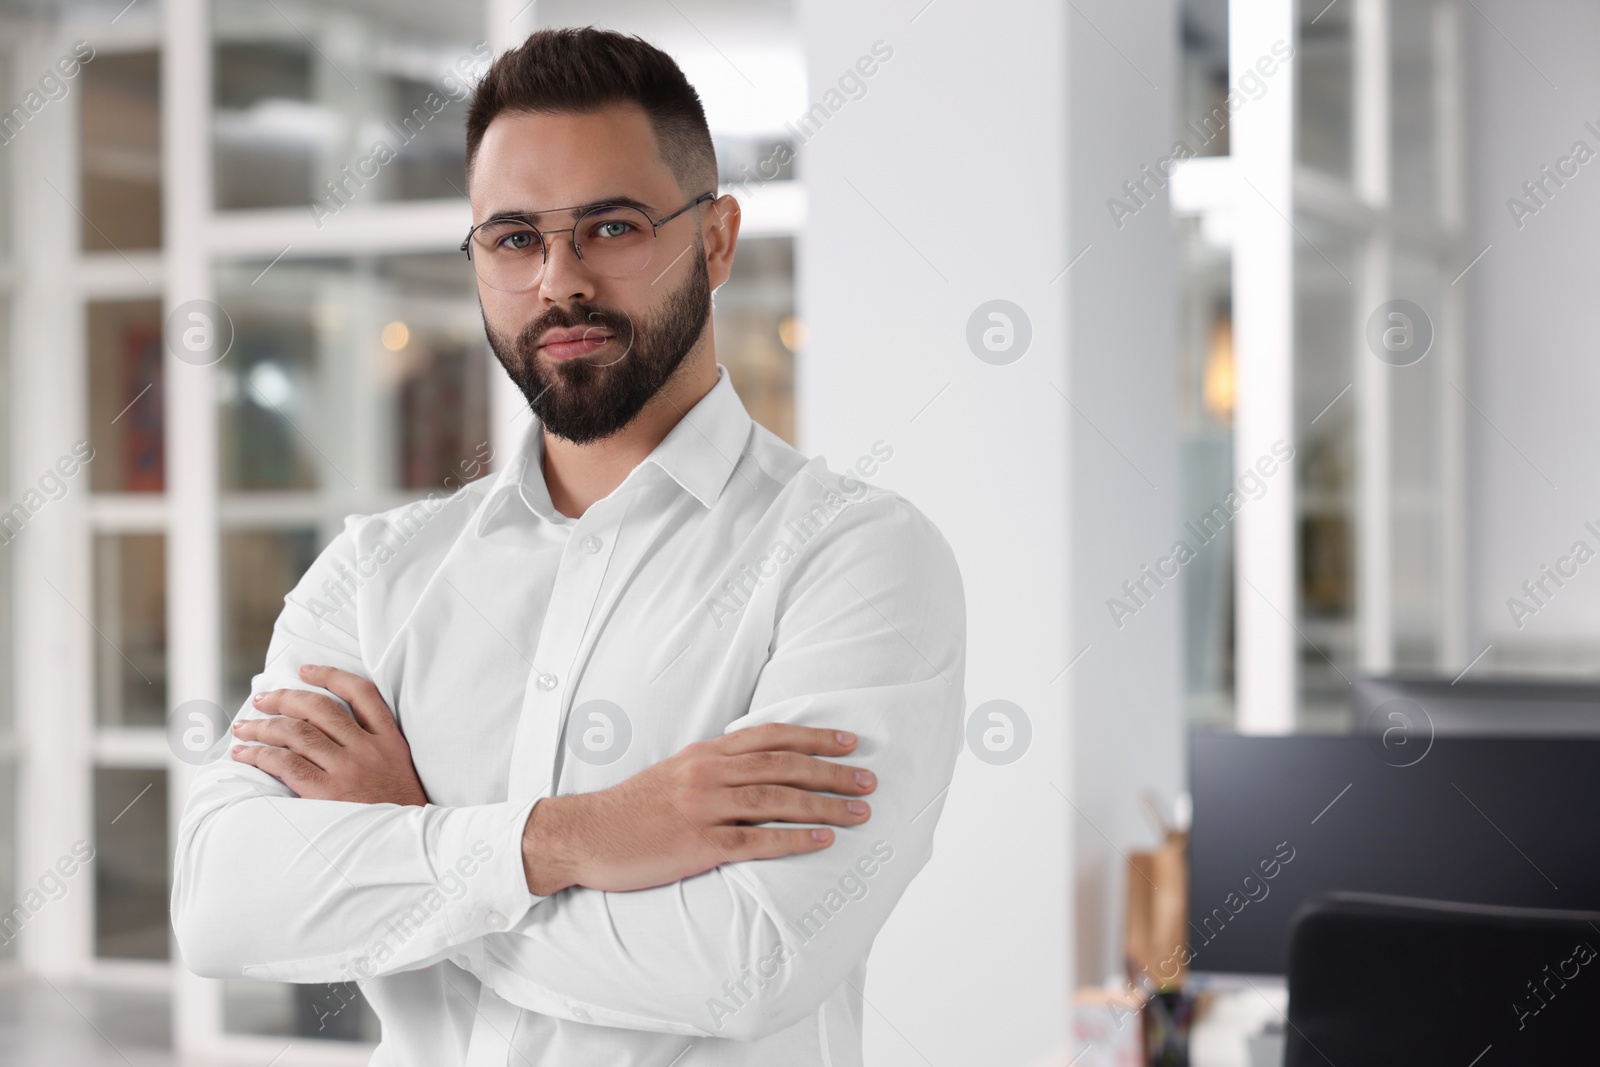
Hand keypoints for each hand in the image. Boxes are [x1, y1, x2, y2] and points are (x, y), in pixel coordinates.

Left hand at [230, 664, 428, 806]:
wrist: (406, 844)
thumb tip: (327, 729)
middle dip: (285, 698)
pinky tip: (243, 753)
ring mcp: (348, 770)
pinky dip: (259, 754)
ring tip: (243, 727)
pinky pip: (286, 764)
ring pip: (297, 733)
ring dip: (263, 726)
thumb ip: (374, 745)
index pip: (361, 692)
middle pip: (320, 709)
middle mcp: (369, 748)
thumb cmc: (397, 809)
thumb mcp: (399, 767)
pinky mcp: (328, 793)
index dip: (330, 675)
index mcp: (389, 739)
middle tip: (261, 699)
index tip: (305, 670)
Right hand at [520, 723, 875, 894]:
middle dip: (831, 773)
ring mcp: (703, 809)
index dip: (814, 738)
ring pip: (776, 801)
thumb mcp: (675, 773)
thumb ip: (716, 766)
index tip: (850, 743)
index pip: (770, 737)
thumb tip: (759, 764)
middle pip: (783, 767)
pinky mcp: (697, 845)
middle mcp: (708, 775)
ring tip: (859, 813)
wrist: (586, 835)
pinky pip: (755, 841)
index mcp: (705, 754)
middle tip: (869, 780)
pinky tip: (822, 840)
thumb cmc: (633, 808)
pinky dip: (793, 839)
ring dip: (823, 806)